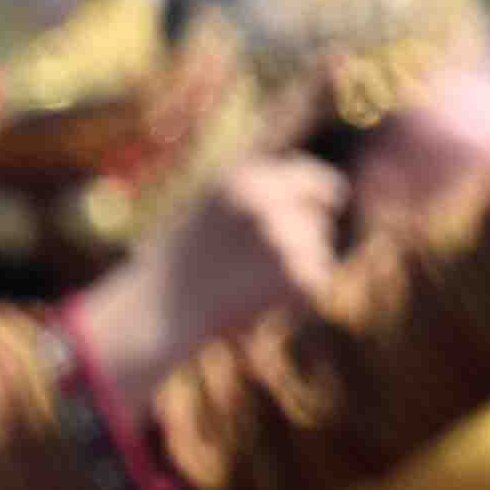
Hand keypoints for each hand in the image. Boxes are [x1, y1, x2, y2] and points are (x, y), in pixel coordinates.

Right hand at [66, 152, 350, 403]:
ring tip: (251, 286)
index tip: (332, 206)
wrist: (157, 312)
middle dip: (304, 240)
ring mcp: (285, 235)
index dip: (321, 194)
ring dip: (298, 270)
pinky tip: (262, 303)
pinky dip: (299, 296)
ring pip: (319, 250)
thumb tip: (309, 197)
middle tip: (264, 268)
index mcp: (243, 177)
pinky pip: (318, 280)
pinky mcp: (298, 272)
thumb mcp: (208, 210)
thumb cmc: (173, 268)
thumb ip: (254, 197)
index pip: (310, 176)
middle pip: (319, 217)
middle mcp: (269, 199)